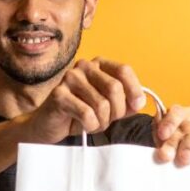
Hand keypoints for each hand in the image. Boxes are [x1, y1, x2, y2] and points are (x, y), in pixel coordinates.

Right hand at [23, 57, 146, 142]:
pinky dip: (90, 125)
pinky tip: (83, 125)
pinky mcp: (59, 95)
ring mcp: (70, 78)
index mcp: (98, 64)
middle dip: (116, 111)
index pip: (124, 70)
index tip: (137, 105)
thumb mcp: (109, 107)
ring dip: (102, 121)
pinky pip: (87, 114)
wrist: (50, 125)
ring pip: (101, 104)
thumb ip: (126, 103)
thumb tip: (139, 102)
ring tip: (93, 123)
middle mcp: (84, 66)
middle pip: (114, 88)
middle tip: (107, 120)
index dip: (134, 89)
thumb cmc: (80, 114)